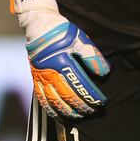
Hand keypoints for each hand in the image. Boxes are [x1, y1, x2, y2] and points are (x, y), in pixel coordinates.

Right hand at [9, 0, 109, 118]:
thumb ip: (92, 56)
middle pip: (67, 96)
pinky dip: (51, 109)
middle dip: (82, 106)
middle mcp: (50, 72)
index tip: (101, 102)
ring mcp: (41, 77)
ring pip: (54, 101)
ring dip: (68, 111)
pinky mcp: (36, 78)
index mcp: (62, 62)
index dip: (91, 96)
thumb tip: (104, 73)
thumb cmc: (62, 31)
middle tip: (93, 111)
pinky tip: (59, 115)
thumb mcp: (80, 39)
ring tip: (79, 115)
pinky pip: (41, 98)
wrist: (39, 25)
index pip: (80, 85)